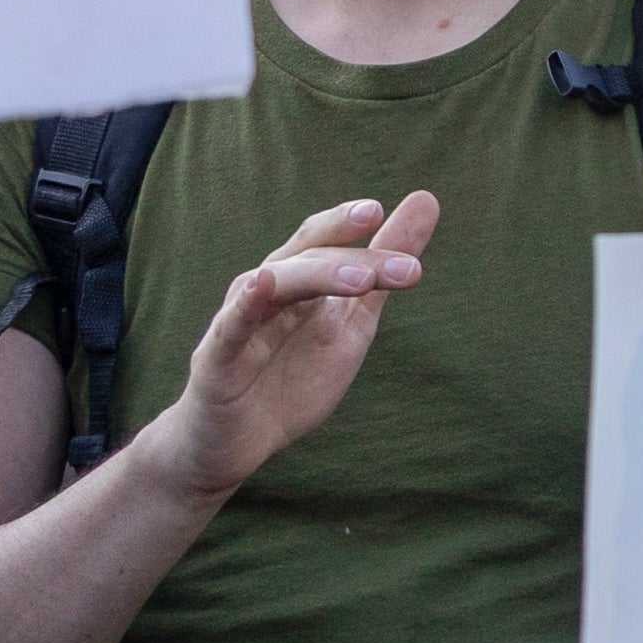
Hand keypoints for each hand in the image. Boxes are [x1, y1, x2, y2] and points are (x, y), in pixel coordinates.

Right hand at [145, 195, 441, 499]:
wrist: (237, 443)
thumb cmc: (292, 376)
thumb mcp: (352, 321)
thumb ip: (385, 270)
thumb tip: (426, 198)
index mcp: (296, 283)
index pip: (322, 243)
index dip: (346, 223)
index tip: (382, 210)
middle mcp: (263, 293)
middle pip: (309, 262)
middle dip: (359, 262)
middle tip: (408, 269)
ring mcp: (237, 323)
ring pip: (274, 286)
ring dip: (318, 277)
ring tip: (361, 280)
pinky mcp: (215, 362)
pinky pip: (230, 329)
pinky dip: (244, 307)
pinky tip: (260, 285)